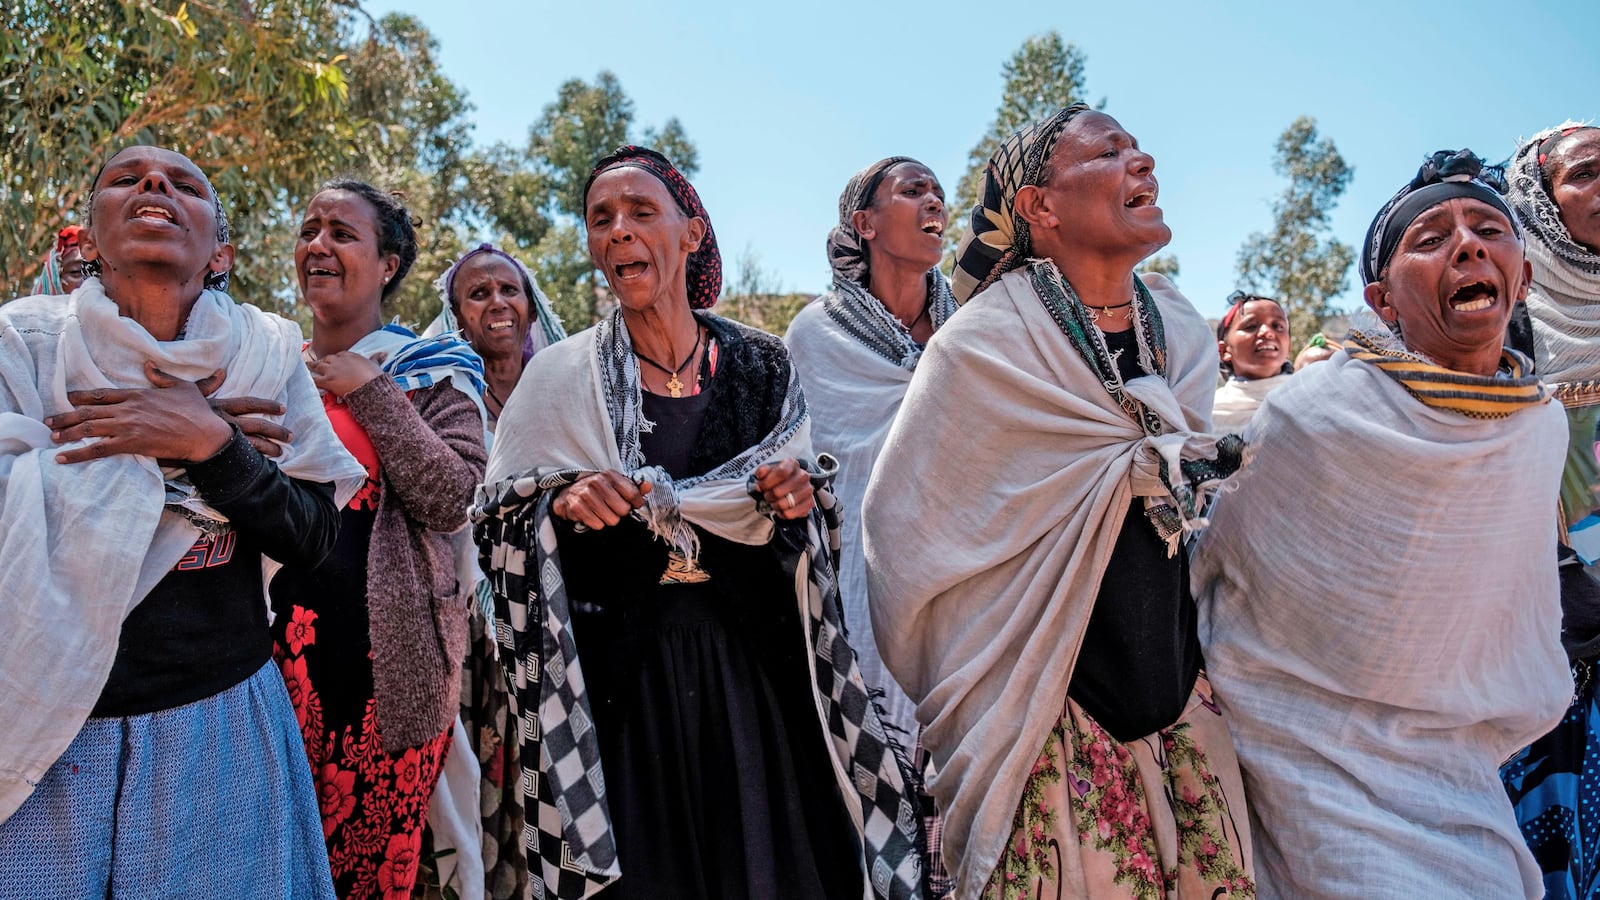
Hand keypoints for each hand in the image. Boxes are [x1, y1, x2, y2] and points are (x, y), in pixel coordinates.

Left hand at [47, 361, 232, 463]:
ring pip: (88, 428)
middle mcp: (127, 409)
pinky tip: (62, 458)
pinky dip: (77, 454)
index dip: (81, 396)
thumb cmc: (197, 411)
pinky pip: (97, 449)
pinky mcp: (130, 443)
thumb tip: (148, 366)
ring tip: (52, 436)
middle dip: (66, 416)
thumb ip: (161, 377)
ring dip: (67, 432)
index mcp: (137, 394)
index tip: (67, 398)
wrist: (205, 433)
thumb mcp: (182, 387)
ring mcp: (127, 426)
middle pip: (88, 411)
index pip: (102, 394)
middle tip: (49, 420)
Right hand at [150, 366, 291, 457]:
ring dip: (266, 448)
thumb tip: (220, 371)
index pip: (248, 403)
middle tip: (292, 435)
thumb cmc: (164, 407)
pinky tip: (260, 468)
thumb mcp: (184, 391)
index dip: (266, 405)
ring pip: (248, 444)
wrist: (147, 423)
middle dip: (275, 430)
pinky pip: (233, 458)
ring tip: (282, 453)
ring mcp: (216, 437)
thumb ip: (203, 384)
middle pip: (255, 425)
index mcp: (218, 405)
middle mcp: (221, 421)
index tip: (283, 407)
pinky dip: (247, 462)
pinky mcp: (209, 452)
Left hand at [309, 350, 383, 398]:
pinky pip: (315, 379)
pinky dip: (309, 379)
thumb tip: (383, 353)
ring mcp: (332, 370)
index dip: (335, 359)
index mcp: (349, 355)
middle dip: (322, 361)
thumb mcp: (375, 365)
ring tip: (306, 366)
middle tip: (316, 363)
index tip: (333, 361)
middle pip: (326, 359)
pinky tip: (304, 379)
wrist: (370, 388)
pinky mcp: (328, 381)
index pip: (339, 355)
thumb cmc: (374, 377)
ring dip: (311, 366)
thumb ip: (376, 358)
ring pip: (317, 366)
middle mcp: (338, 360)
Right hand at [552, 470, 650, 529]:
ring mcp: (585, 494)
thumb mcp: (616, 484)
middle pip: (623, 509)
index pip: (633, 494)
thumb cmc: (598, 490)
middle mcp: (597, 482)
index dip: (636, 503)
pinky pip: (597, 524)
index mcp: (610, 475)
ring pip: (612, 519)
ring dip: (608, 519)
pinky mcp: (576, 507)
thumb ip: (634, 486)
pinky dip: (597, 523)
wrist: (569, 492)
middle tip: (613, 509)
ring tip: (602, 512)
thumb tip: (648, 486)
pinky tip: (593, 516)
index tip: (633, 504)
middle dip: (620, 512)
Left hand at [754, 458, 813, 519]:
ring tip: (774, 503)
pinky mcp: (810, 503)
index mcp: (792, 464)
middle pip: (778, 491)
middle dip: (768, 496)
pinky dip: (783, 514)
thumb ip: (763, 471)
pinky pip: (791, 513)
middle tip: (767, 496)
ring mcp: (808, 490)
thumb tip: (760, 474)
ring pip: (784, 504)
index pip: (781, 472)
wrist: (792, 485)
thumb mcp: (769, 471)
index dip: (767, 482)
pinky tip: (781, 510)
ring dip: (775, 505)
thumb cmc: (779, 478)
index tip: (760, 486)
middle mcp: (803, 475)